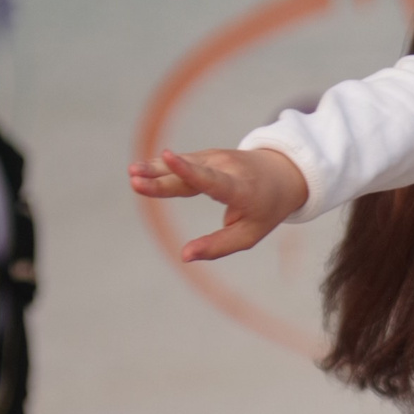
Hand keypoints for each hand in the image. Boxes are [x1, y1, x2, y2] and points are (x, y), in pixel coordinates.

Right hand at [129, 147, 307, 261]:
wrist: (281, 175)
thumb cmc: (264, 210)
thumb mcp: (249, 235)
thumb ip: (218, 246)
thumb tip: (184, 256)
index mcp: (241, 189)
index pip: (212, 180)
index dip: (189, 170)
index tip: (169, 157)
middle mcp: (226, 169)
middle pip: (189, 175)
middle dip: (161, 177)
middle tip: (134, 178)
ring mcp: (216, 159)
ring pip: (182, 165)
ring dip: (155, 168)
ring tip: (132, 172)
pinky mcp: (206, 156)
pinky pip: (182, 163)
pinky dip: (162, 167)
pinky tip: (141, 170)